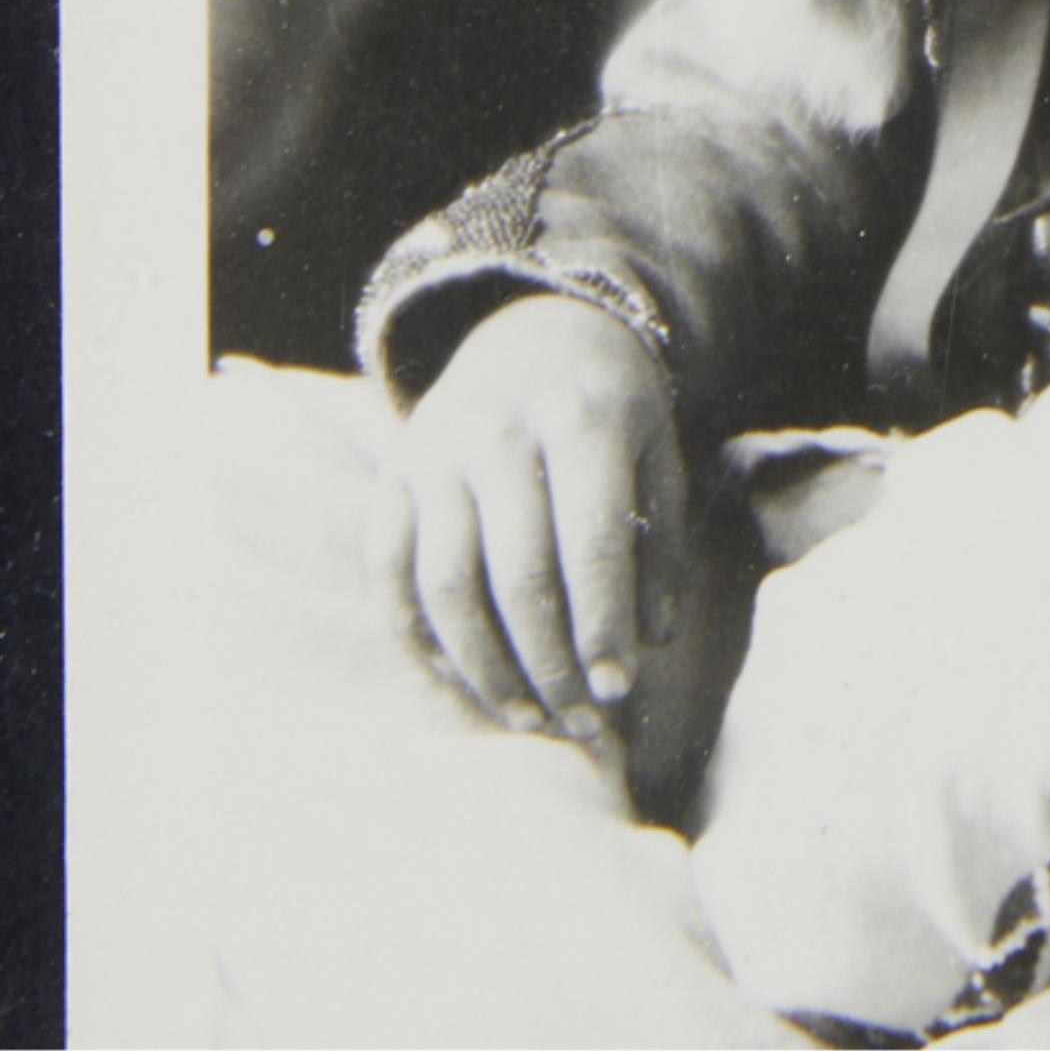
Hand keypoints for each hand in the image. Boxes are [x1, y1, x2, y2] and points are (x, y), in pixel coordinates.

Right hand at [383, 291, 689, 759]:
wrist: (535, 328)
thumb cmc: (611, 408)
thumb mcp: (658, 452)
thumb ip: (660, 545)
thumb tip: (648, 643)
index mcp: (581, 418)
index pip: (591, 542)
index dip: (603, 627)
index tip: (619, 691)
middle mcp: (501, 430)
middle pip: (518, 575)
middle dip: (549, 665)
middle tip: (577, 723)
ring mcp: (436, 451)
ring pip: (446, 585)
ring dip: (484, 668)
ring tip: (525, 714)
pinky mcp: (392, 474)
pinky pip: (389, 573)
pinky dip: (416, 639)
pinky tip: (457, 680)